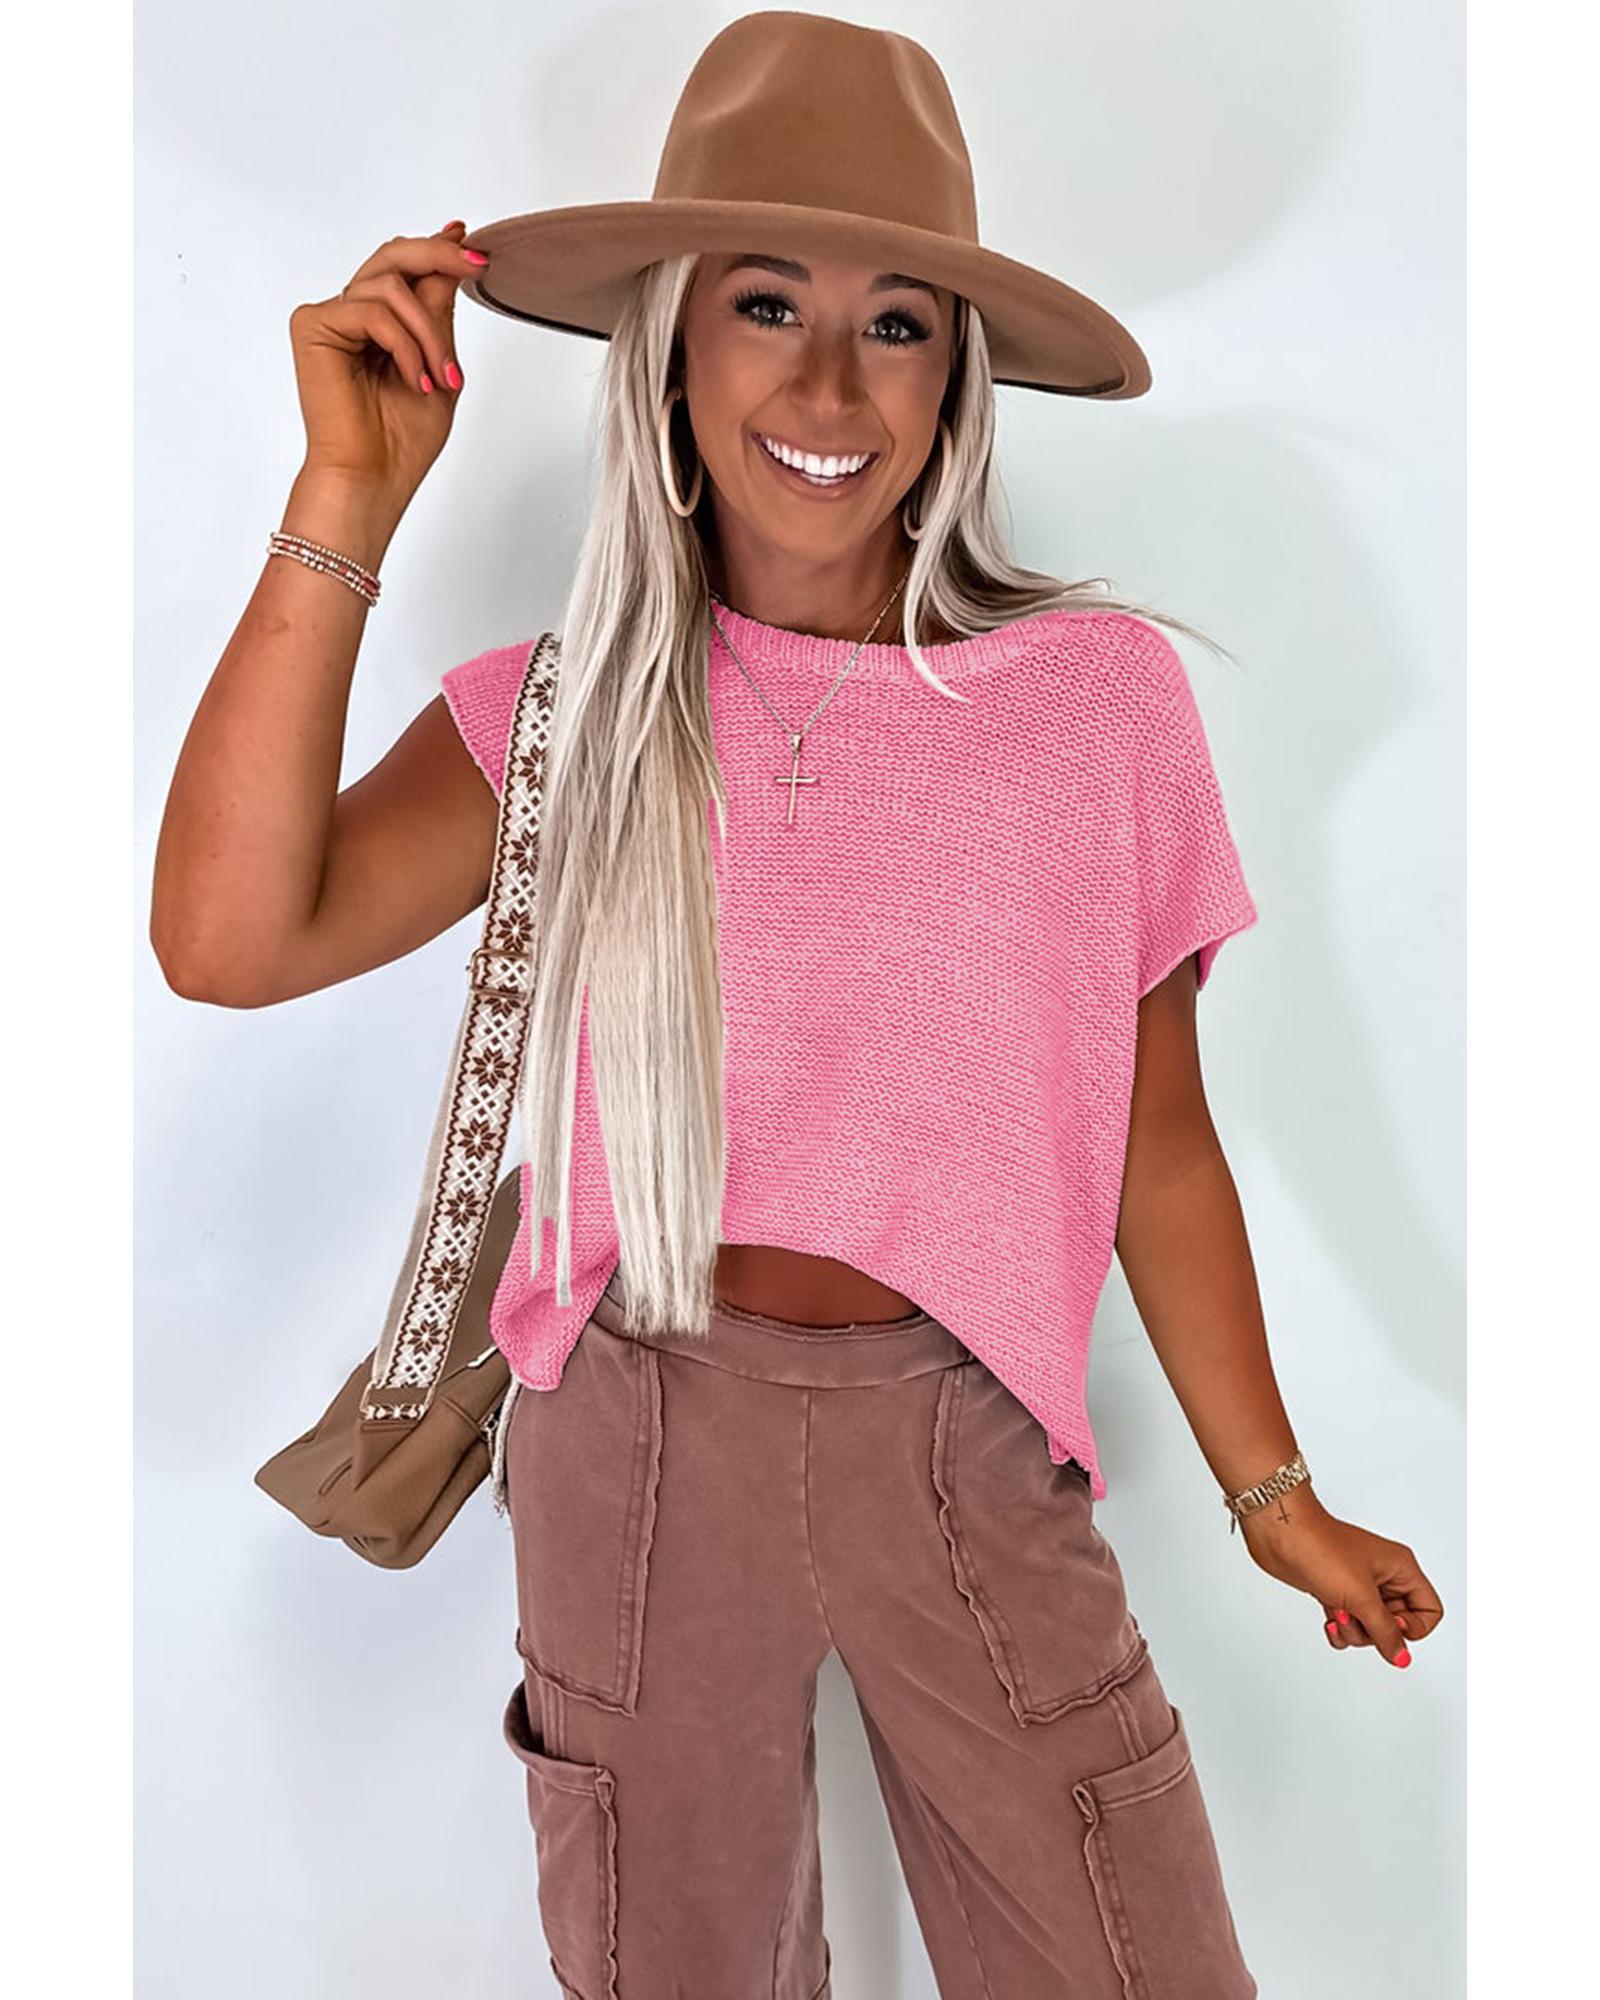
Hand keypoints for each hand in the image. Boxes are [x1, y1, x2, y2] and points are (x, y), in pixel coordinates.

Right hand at [287, 220, 487, 505]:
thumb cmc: (401, 441)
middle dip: (439, 256)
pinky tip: (416, 380)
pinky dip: (404, 345)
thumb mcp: (439, 365)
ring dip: (429, 332)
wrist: (372, 480)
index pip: (406, 271)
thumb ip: (438, 314)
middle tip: (476, 264)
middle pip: (392, 257)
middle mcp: (350, 315)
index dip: (436, 249)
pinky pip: (374, 311)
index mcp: (378, 325)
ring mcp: (329, 319)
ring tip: (443, 377)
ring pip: (390, 285)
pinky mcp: (313, 326)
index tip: (467, 238)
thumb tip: (450, 263)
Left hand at [1236, 1485, 1443, 1667]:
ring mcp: (1359, 1585)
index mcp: (1401, 1569)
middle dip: (1375, 1631)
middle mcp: (1383, 1577)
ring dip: (1354, 1631)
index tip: (1389, 1622)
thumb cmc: (1322, 1548)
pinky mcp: (1336, 1592)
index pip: (1429, 1611)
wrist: (1280, 1534)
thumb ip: (1386, 1632)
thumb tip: (1402, 1658)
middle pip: (1398, 1625)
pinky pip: (1349, 1625)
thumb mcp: (1361, 1597)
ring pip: (1371, 1628)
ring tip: (1337, 1613)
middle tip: (1356, 1617)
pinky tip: (1328, 1619)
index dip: (1413, 1627)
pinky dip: (1340, 1630)